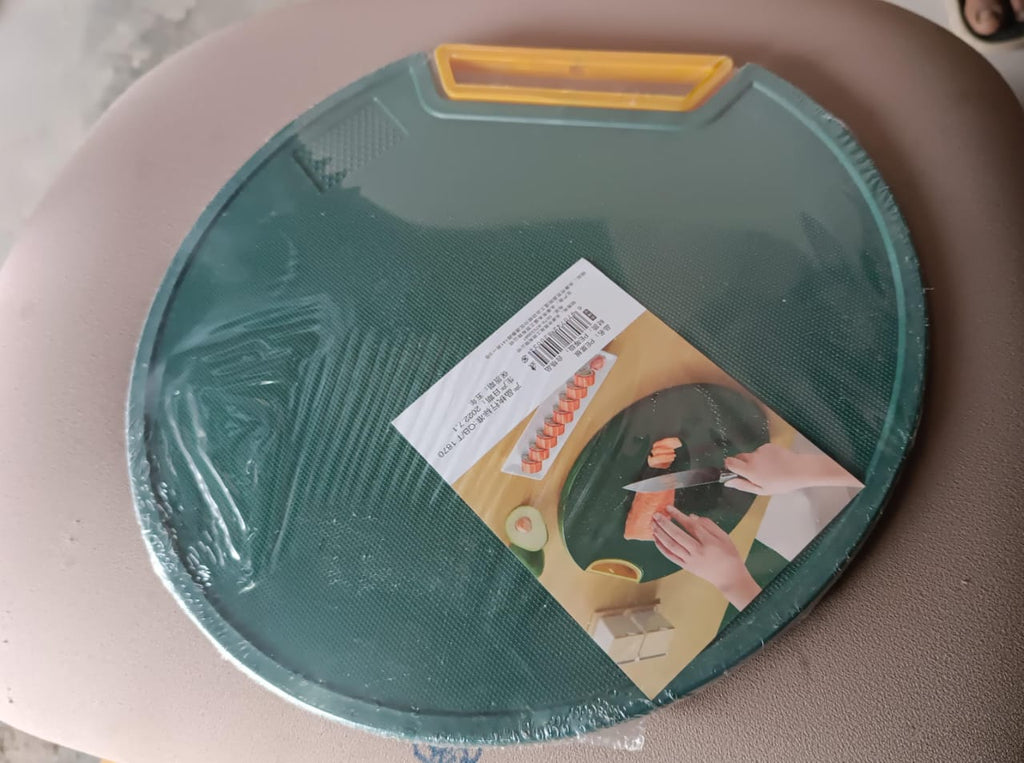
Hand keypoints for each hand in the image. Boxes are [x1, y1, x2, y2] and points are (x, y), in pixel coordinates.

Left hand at [652, 506, 760, 609]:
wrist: (729, 577)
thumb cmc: (729, 555)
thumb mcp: (724, 536)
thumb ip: (708, 525)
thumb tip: (691, 517)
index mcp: (708, 542)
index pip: (690, 526)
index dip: (678, 515)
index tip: (669, 508)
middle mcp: (697, 552)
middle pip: (677, 535)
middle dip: (664, 524)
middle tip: (656, 515)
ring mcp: (690, 560)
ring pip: (671, 546)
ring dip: (660, 534)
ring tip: (653, 524)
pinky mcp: (686, 567)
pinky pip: (671, 556)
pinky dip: (662, 548)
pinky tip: (656, 539)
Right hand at [724, 443, 862, 494]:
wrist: (800, 470)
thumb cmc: (782, 483)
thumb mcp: (762, 490)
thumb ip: (743, 485)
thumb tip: (728, 482)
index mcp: (749, 470)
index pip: (729, 462)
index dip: (729, 466)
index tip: (734, 471)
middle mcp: (752, 457)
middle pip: (738, 457)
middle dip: (742, 464)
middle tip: (754, 473)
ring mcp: (760, 450)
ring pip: (751, 454)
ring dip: (755, 460)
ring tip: (769, 469)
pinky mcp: (768, 445)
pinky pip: (760, 451)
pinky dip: (764, 456)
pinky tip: (775, 462)